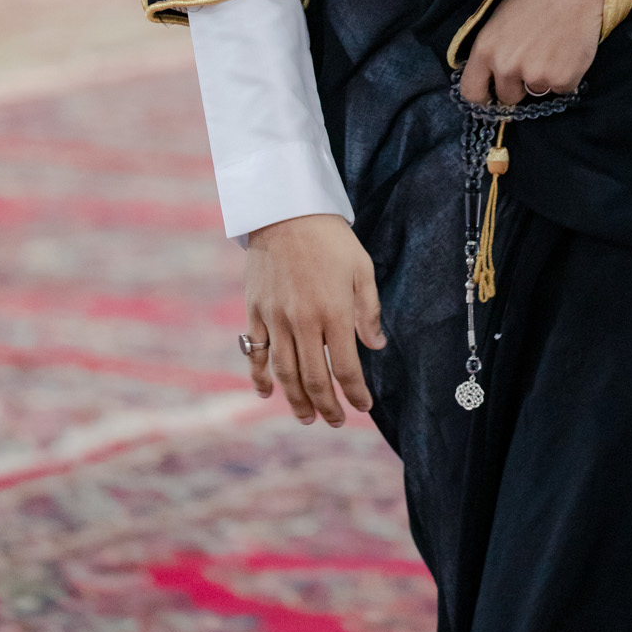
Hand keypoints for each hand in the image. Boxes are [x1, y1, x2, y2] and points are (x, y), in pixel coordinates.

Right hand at [243, 213, 385, 425]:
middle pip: (314, 378)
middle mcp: (303, 321)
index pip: (346, 367)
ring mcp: (275, 319)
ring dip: (296, 401)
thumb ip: (369, 310)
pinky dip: (260, 378)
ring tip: (307, 418)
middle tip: (336, 421)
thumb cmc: (330, 238)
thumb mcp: (361, 268)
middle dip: (327, 406)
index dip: (355, 393)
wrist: (285, 210)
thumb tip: (376, 346)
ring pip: (285, 373)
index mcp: (333, 311)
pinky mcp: (255, 312)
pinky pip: (256, 354)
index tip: (363, 406)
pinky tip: (268, 393)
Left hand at [459, 0, 603, 106]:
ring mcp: (536, 76)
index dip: (482, 96)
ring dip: (544, 78)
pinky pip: (561, 90)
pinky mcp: (563, 80)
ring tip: (553, 48)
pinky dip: (566, 76)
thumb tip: (489, 79)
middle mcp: (506, 66)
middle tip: (532, 60)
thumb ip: (490, 52)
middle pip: (507, 97)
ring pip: (536, 92)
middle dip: (518, 85)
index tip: (491, 94)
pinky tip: (568, 51)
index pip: (471, 93)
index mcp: (485, 50)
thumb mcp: (498, 20)